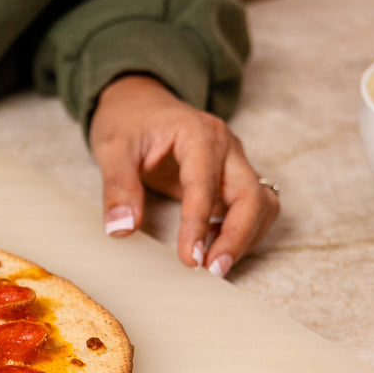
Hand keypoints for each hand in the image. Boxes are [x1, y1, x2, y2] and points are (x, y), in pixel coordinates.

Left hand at [89, 74, 279, 275]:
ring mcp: (234, 161)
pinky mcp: (233, 176)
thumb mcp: (112, 148)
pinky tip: (215, 246)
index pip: (205, 185)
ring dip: (246, 237)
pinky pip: (254, 207)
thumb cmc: (127, 121)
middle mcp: (226, 146)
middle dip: (237, 237)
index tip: (190, 259)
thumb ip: (118, 187)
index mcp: (198, 133)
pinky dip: (244, 230)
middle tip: (211, 271)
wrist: (138, 101)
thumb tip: (122, 229)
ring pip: (261, 203)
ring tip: (214, 266)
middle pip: (251, 196)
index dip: (199, 225)